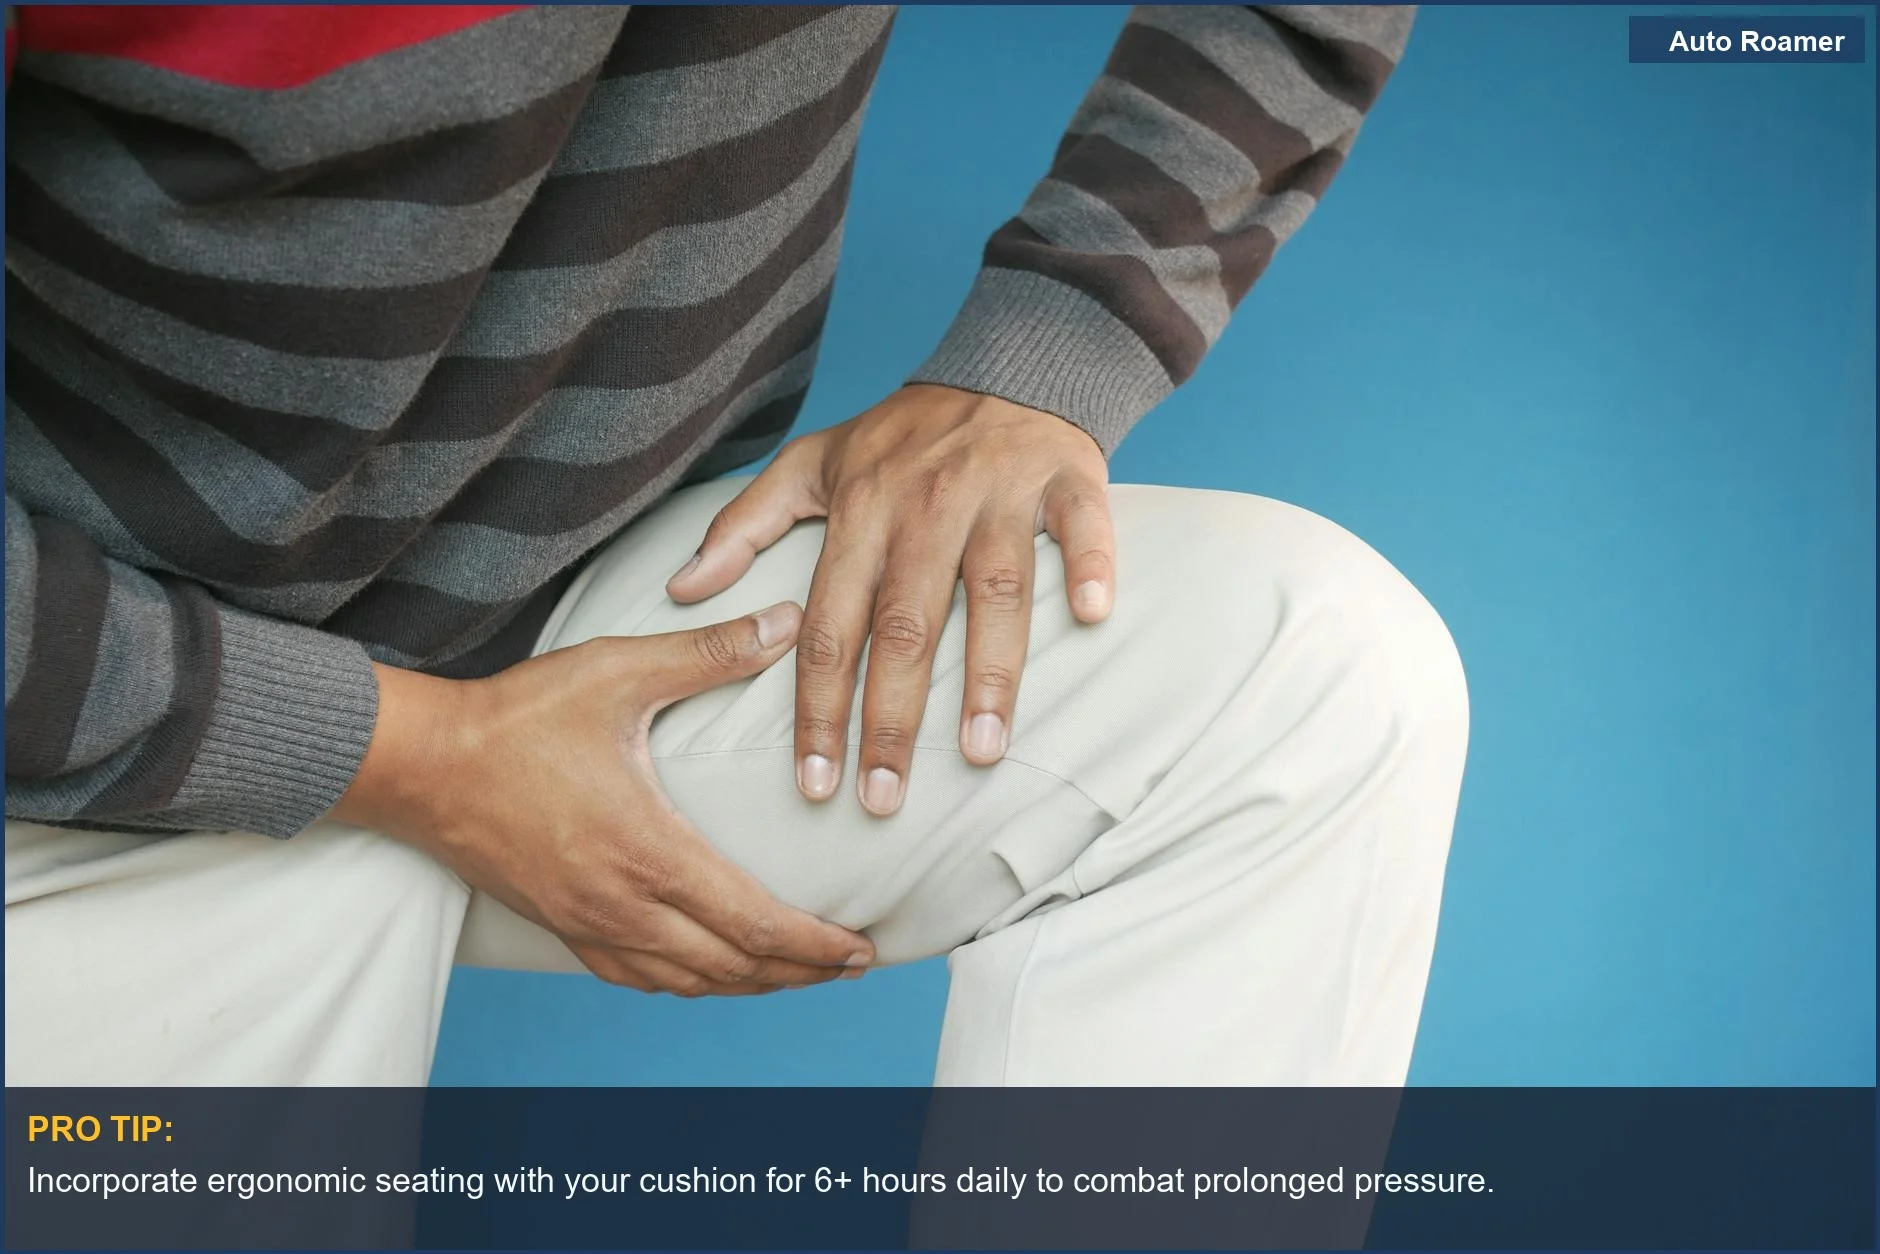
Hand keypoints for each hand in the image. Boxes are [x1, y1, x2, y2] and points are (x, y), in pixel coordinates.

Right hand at [332, 603, 874, 995]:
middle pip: (732, 968)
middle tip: (850, 966)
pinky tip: (708, 970)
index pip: (754, 925)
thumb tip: (789, 622)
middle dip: (799, 973)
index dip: (815, 946)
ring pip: (687, 983)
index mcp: (649, 852)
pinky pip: (636, 977)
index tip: (860, 948)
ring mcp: (587, 923)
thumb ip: (711, 652)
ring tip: (796, 973)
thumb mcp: (620, 670)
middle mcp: (622, 904)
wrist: (419, 764)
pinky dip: (688, 982)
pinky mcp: (559, 924)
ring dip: (749, 985)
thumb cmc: (517, 716)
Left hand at [666, 384, 1114, 816]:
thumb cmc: (903, 435)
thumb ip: (742, 526)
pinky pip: (1081, 525)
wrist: (1005, 362)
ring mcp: (999, 491)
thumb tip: (679, 590)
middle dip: (892, 718)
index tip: (815, 782)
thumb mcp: (810, 463)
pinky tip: (1093, 617)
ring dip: (991, 671)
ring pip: (994, 588)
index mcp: (862, 509)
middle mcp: (926, 504)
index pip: (831, 623)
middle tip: (885, 798)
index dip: (819, 707)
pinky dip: (1089, 565)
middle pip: (906, 624)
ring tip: (984, 751)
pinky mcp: (1067, 478)